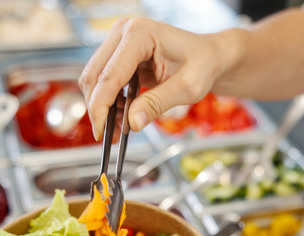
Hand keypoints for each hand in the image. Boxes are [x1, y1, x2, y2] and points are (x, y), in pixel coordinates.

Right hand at [79, 18, 232, 139]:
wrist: (208, 56)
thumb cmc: (203, 64)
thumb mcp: (187, 88)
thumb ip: (158, 103)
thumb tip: (133, 122)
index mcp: (140, 34)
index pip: (109, 75)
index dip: (101, 106)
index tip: (101, 131)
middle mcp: (125, 32)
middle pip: (95, 76)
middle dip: (98, 109)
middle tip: (109, 135)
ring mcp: (119, 41)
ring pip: (95, 79)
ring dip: (102, 106)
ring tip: (120, 128)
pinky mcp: (119, 54)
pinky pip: (104, 80)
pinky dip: (109, 101)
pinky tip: (123, 115)